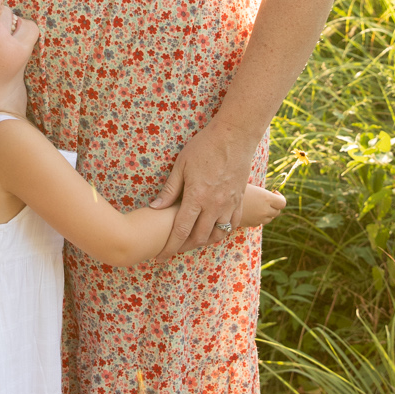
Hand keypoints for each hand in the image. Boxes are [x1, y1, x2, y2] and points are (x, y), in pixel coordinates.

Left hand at [150, 118, 261, 253]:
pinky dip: (221, 232)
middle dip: (184, 248)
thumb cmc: (204, 147)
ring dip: (204, 242)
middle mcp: (214, 205)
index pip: (180, 231)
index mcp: (196, 197)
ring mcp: (229, 204)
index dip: (170, 247)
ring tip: (192, 242)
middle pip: (199, 238)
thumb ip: (170, 190)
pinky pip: (232, 225)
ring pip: (217, 235)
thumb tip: (154, 208)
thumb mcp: (181, 166)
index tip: (160, 256)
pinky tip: (213, 231)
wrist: (234, 136)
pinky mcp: (240, 201)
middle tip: (174, 249)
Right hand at [238, 185, 284, 228]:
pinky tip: (250, 210)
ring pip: (269, 218)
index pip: (283, 203)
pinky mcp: (251, 224)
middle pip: (277, 212)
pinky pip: (260, 222)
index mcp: (266, 198)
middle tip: (266, 200)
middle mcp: (265, 210)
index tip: (274, 193)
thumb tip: (270, 193)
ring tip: (257, 205)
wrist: (222, 202)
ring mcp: (258, 219)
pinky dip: (258, 217)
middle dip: (274, 206)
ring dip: (266, 213)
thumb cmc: (236, 188)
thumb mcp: (252, 187)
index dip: (280, 198)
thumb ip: (262, 193)